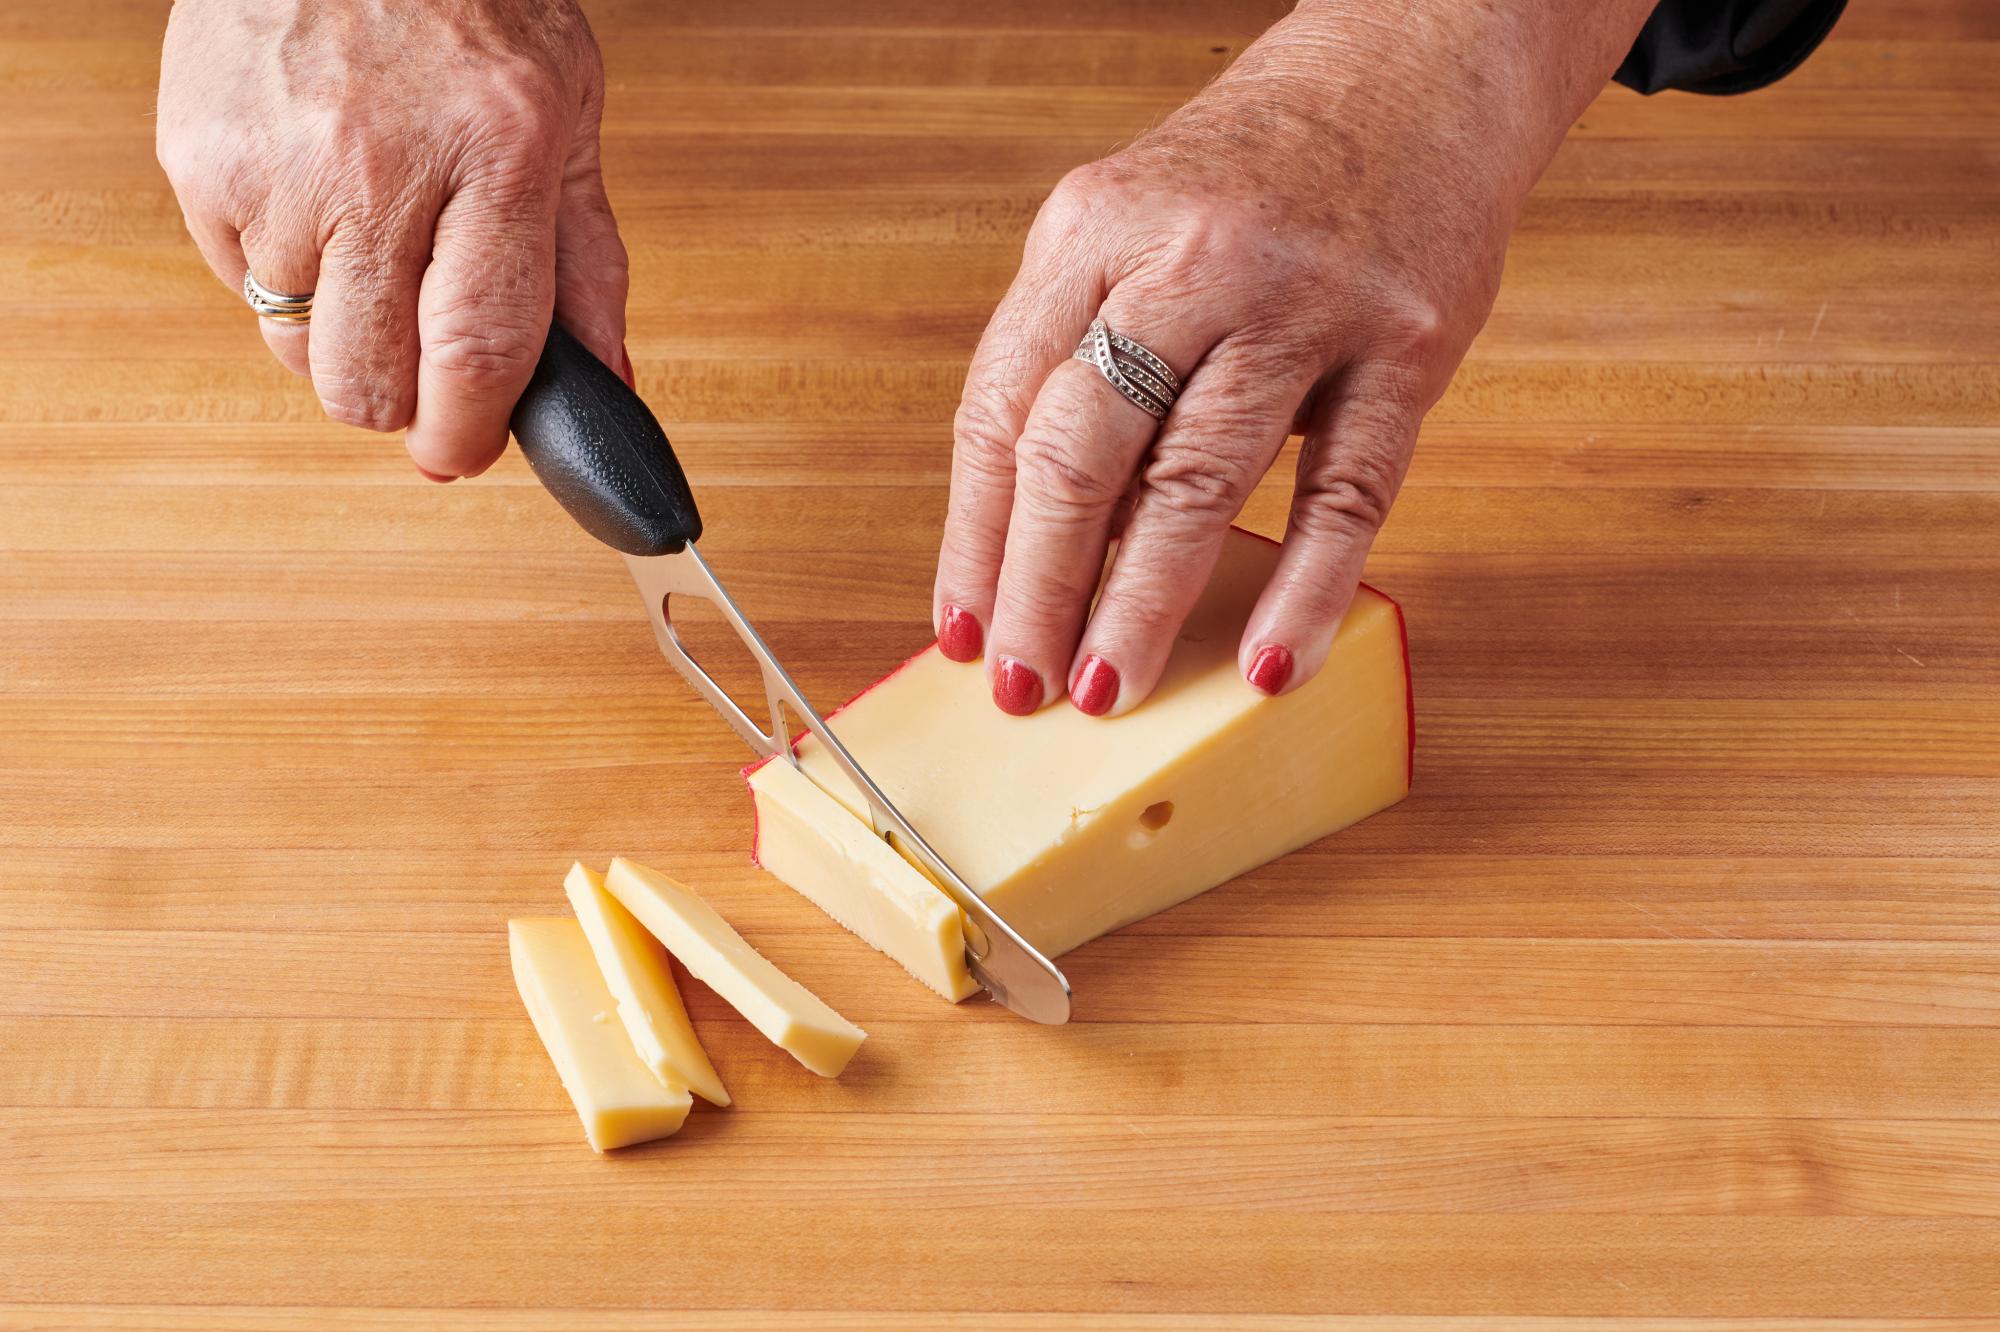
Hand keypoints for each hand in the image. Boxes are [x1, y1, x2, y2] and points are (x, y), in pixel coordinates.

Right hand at [156, 0, 628, 480]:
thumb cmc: (470, 4)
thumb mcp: (569, 119)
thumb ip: (589, 262)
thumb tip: (607, 386)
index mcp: (499, 151)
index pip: (479, 348)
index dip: (469, 430)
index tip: (464, 453)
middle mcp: (382, 165)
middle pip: (371, 379)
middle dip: (402, 404)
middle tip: (423, 370)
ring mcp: (279, 166)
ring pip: (299, 350)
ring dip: (341, 338)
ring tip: (372, 256)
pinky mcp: (200, 159)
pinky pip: (240, 287)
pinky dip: (283, 276)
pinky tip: (316, 206)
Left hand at [934, 0, 1653, 713]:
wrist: (1416, 66)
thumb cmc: (1254, 172)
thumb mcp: (1130, 227)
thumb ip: (1082, 359)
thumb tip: (1042, 541)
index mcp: (1093, 227)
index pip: (1002, 406)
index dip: (974, 534)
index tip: (960, 627)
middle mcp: (1190, 258)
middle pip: (1083, 448)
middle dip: (1039, 585)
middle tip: (1019, 684)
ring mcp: (1303, 301)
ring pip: (1199, 478)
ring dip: (1142, 603)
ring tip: (1106, 689)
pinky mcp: (1406, 342)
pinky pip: (1348, 490)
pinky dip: (1305, 589)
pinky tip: (1268, 663)